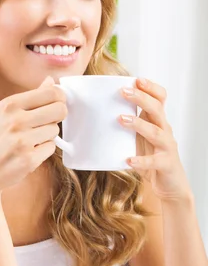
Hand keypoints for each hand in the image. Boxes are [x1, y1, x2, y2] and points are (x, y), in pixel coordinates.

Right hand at [0, 76, 66, 199]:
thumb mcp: (1, 113)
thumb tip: (50, 81)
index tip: (57, 103)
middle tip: (47, 122)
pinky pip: (51, 148)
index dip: (59, 98)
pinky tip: (27, 152)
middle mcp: (15, 121)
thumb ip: (28, 98)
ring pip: (55, 130)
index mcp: (9, 105)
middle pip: (59, 110)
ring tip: (29, 140)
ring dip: (47, 135)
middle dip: (58, 116)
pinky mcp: (28, 160)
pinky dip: (43, 151)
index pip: (51, 93)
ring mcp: (22, 141)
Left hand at [118, 77, 192, 201]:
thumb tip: (97, 114)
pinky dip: (141, 160)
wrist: (169, 186)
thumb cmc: (150, 158)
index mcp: (157, 122)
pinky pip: (154, 161)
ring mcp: (167, 147)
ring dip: (139, 124)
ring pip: (156, 131)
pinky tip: (129, 160)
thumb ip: (126, 126)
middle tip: (123, 92)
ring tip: (121, 119)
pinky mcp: (165, 164)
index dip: (150, 88)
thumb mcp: (138, 139)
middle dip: (141, 98)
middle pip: (157, 109)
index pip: (160, 98)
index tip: (136, 79)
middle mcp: (165, 131)